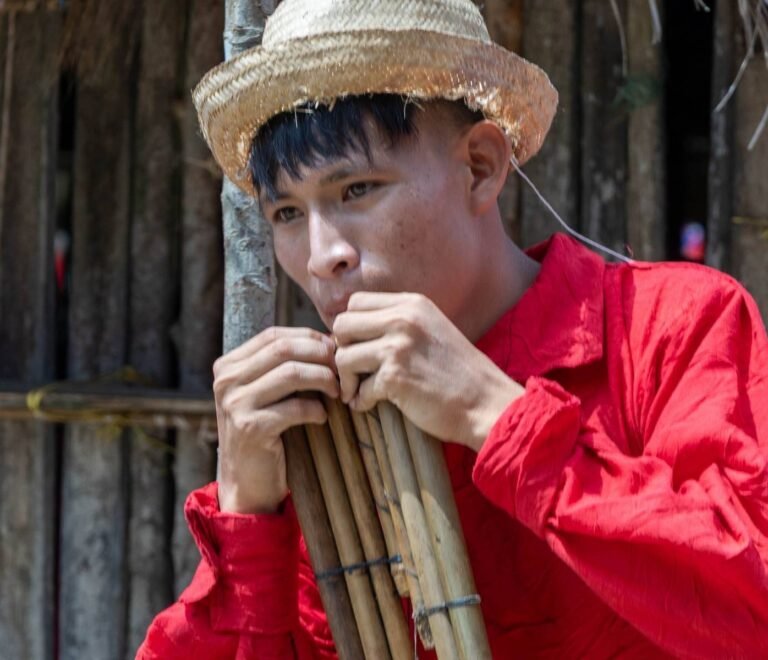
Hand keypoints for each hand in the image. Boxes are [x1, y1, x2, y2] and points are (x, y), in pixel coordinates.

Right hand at [212, 327, 337, 513]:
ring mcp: (235, 404)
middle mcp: (226, 380)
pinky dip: (315, 410)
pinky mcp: (250, 428)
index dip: (308, 338)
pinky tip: (322, 417)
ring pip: (291, 373)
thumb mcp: (265, 393)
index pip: (274, 335)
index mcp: (228, 366)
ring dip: (323, 380)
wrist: (247, 482)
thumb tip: (328, 341)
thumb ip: (283, 366)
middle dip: (319, 356)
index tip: (333, 350)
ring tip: (336, 392)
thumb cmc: (266, 432)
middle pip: (283, 349)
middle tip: (341, 370)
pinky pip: (294, 407)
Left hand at [332, 292, 523, 450]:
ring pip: (343, 356)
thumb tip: (350, 330)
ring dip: (347, 379)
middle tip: (353, 371)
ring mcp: (398, 346)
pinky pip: (359, 388)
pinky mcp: (395, 377)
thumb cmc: (457, 372)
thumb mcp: (430, 329)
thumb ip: (397, 323)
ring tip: (358, 391)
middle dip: (342, 350)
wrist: (486, 403)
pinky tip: (370, 405)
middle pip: (342, 324)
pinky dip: (360, 401)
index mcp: (411, 303)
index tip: (358, 348)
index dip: (350, 327)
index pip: (355, 302)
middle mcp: (403, 318)